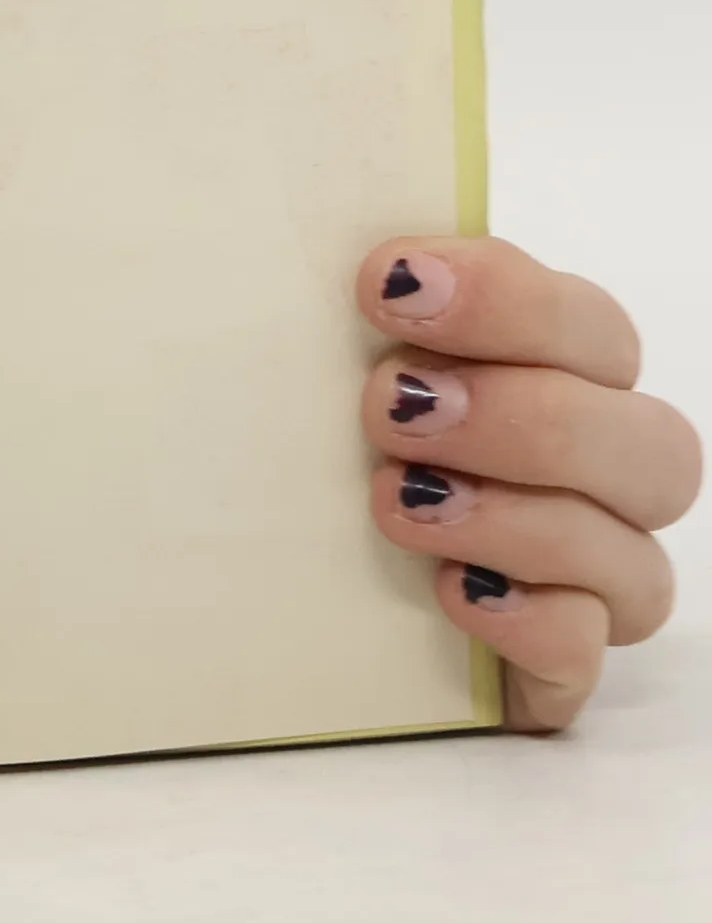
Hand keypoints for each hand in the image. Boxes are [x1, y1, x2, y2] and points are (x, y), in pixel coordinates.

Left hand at [358, 237, 699, 730]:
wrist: (273, 574)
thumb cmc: (324, 434)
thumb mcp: (330, 358)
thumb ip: (371, 305)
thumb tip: (368, 260)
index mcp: (558, 376)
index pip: (590, 327)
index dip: (506, 299)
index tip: (386, 284)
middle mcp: (596, 475)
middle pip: (650, 445)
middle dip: (520, 417)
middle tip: (389, 408)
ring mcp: (587, 577)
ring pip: (633, 557)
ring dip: (514, 520)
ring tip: (398, 500)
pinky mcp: (551, 662)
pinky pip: (584, 651)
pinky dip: (526, 620)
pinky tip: (451, 591)